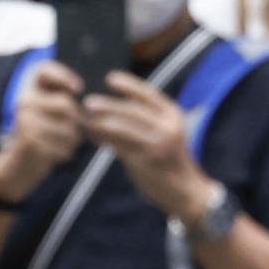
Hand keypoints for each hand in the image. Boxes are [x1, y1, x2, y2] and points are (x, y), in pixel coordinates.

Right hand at [0, 57, 86, 188]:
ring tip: (63, 146)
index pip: (44, 70)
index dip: (62, 75)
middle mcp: (23, 101)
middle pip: (65, 104)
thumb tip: (89, 106)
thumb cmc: (37, 140)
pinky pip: (61, 144)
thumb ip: (64, 102)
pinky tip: (56, 156)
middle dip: (77, 121)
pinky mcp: (27, 139)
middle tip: (75, 133)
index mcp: (28, 90)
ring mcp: (23, 119)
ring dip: (72, 141)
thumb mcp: (49, 116)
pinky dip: (64, 153)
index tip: (78, 88)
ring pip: (67, 127)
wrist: (13, 168)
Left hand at [80, 73, 207, 217]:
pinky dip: (104, 139)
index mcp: (173, 115)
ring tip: (85, 119)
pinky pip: (120, 146)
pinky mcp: (147, 160)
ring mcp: (159, 143)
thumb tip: (110, 108)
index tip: (110, 78)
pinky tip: (92, 136)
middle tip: (87, 102)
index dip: (130, 85)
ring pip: (125, 127)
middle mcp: (168, 126)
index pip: (149, 94)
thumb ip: (143, 121)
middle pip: (134, 110)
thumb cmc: (168, 160)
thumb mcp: (164, 134)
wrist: (184, 191)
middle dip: (109, 105)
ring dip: (102, 122)